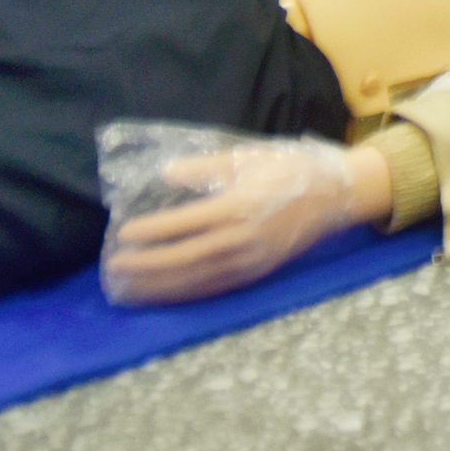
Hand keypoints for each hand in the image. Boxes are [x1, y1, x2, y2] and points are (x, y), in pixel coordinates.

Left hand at [101, 138, 362, 306]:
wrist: (336, 196)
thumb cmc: (290, 169)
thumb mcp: (247, 157)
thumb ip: (204, 167)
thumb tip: (166, 175)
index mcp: (239, 207)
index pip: (185, 224)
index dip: (153, 230)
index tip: (123, 232)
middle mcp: (242, 240)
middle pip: (185, 258)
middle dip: (146, 265)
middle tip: (114, 265)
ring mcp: (250, 261)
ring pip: (196, 279)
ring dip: (159, 285)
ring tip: (127, 285)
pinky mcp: (256, 274)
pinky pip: (214, 288)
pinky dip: (185, 292)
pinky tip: (163, 293)